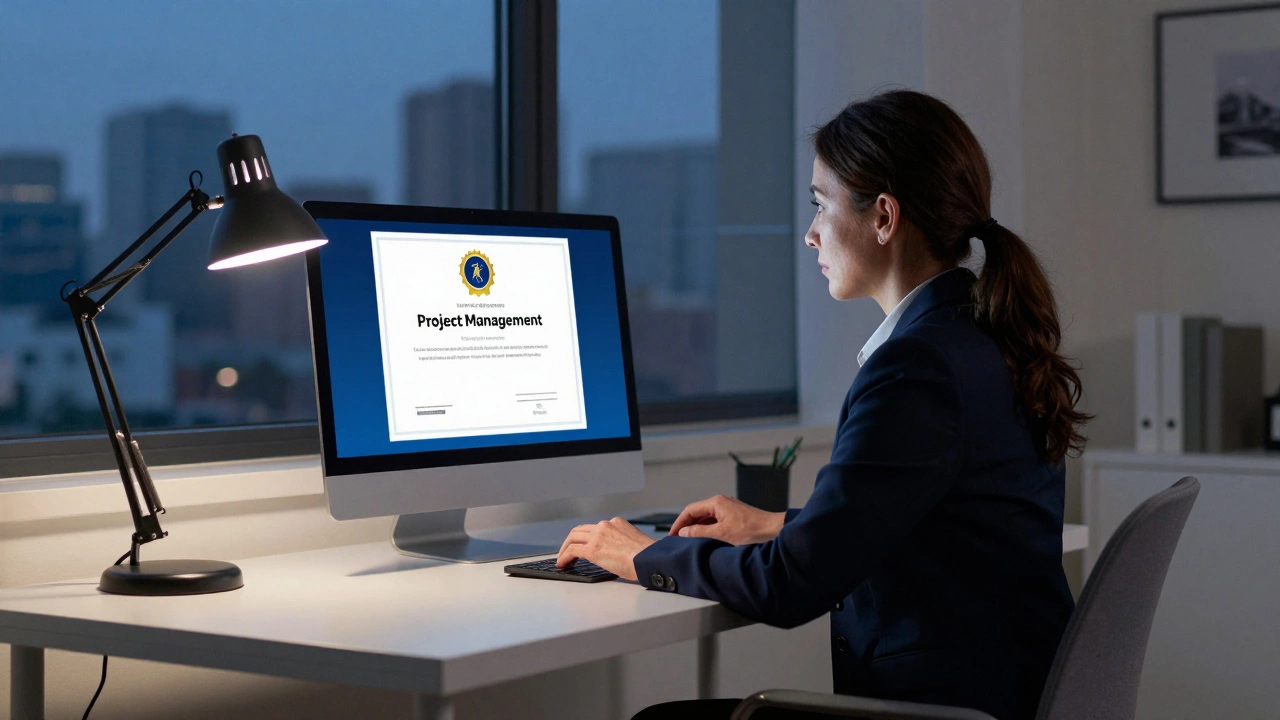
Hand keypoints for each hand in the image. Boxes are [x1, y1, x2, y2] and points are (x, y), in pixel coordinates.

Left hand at [556, 517, 654, 581]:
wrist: (650, 559)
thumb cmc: (648, 556)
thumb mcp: (635, 543)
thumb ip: (624, 544)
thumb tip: (620, 555)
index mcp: (617, 523)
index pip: (596, 527)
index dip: (587, 537)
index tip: (584, 545)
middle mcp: (606, 525)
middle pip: (581, 529)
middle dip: (572, 540)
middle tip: (567, 551)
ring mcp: (598, 536)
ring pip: (573, 537)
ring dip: (565, 548)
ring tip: (562, 560)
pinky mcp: (592, 549)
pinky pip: (572, 550)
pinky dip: (564, 557)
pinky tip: (563, 564)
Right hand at [668, 494, 785, 545]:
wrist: (772, 529)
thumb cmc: (750, 530)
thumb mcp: (721, 533)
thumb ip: (700, 532)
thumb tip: (684, 532)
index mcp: (716, 502)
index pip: (690, 510)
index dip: (679, 523)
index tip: (672, 534)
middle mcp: (720, 502)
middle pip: (696, 512)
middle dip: (686, 525)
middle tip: (677, 539)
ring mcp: (726, 508)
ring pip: (705, 516)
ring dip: (696, 527)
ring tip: (688, 540)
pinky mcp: (732, 515)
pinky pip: (713, 519)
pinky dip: (706, 528)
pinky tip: (703, 537)